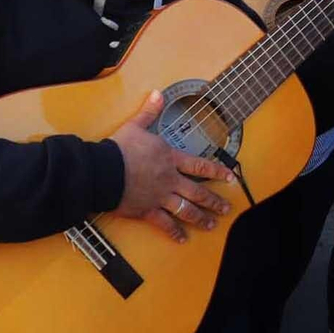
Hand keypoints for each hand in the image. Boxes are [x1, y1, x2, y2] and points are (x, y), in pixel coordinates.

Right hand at [108, 91, 235, 242]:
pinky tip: (183, 238)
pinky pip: (164, 223)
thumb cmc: (119, 149)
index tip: (230, 178)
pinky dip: (174, 232)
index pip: (200, 166)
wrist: (102, 171)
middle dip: (214, 201)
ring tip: (211, 225)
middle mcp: (169, 179)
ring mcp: (160, 197)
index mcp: (169, 158)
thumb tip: (157, 94)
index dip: (217, 172)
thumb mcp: (135, 126)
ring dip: (201, 218)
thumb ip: (149, 112)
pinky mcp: (147, 210)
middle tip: (226, 208)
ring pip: (186, 209)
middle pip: (198, 192)